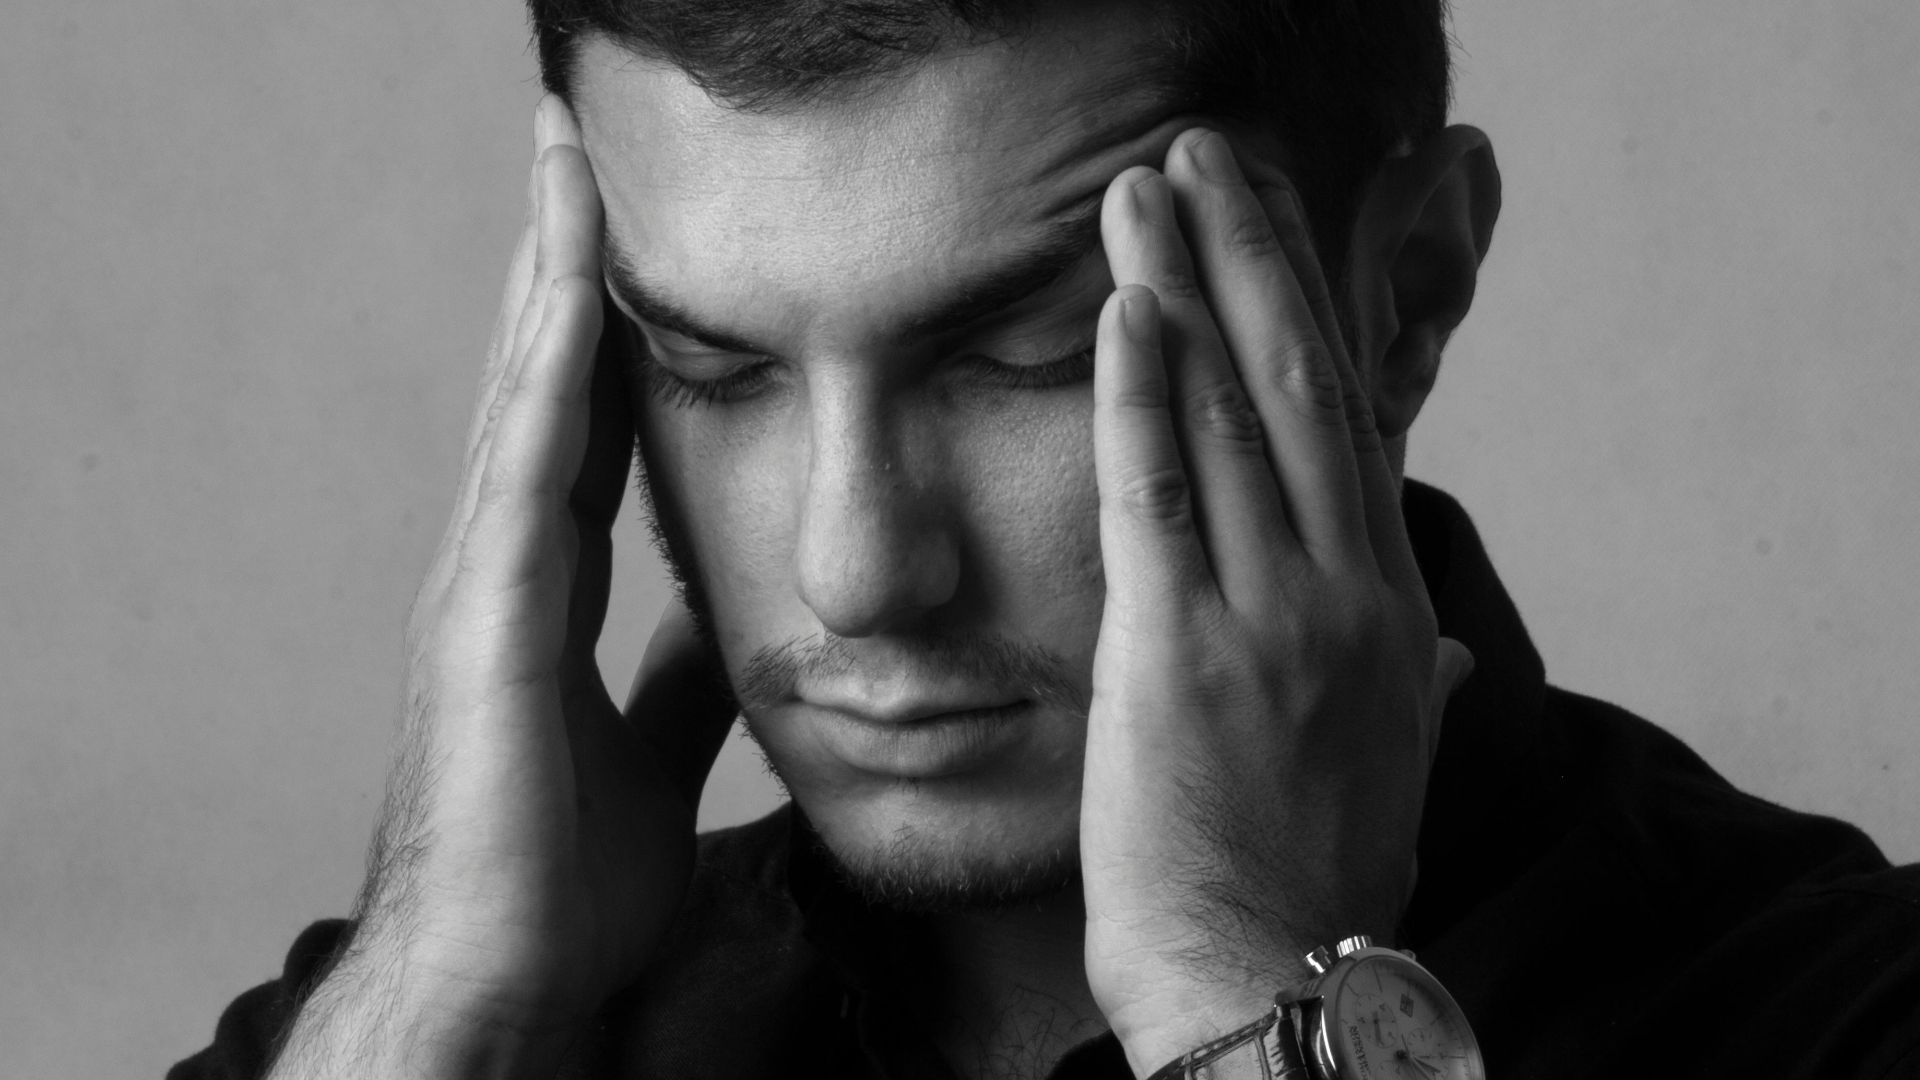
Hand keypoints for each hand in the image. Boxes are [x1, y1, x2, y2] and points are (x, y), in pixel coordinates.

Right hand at [268, 97, 735, 1077]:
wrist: (503, 980)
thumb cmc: (560, 880)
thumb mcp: (649, 748)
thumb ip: (673, 678)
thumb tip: (716, 623)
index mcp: (549, 590)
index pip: (585, 428)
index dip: (604, 334)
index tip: (628, 245)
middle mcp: (505, 565)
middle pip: (543, 384)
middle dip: (561, 266)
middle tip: (573, 151)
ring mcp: (483, 583)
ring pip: (525, 396)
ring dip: (549, 276)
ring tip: (564, 162)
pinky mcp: (485, 617)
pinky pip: (528, 465)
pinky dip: (549, 369)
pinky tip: (572, 286)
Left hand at [1077, 128, 1472, 1072]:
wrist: (1270, 981)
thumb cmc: (1316, 878)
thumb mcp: (1395, 769)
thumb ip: (1424, 685)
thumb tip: (1463, 656)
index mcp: (1392, 610)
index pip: (1348, 425)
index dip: (1307, 312)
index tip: (1273, 231)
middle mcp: (1344, 591)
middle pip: (1300, 387)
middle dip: (1252, 257)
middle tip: (1209, 157)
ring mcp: (1269, 617)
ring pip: (1227, 418)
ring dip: (1184, 288)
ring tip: (1147, 193)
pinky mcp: (1177, 652)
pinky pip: (1158, 493)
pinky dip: (1140, 392)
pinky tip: (1125, 310)